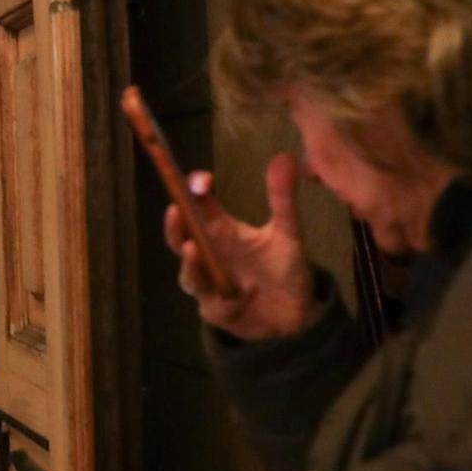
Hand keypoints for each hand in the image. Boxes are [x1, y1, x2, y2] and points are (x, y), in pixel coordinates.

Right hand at [163, 154, 314, 340]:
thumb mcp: (287, 232)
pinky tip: (233, 296)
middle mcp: (208, 255)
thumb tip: (284, 157)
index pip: (195, 204)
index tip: (203, 180)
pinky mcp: (217, 311)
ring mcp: (209, 284)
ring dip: (190, 263)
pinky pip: (213, 304)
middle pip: (178, 237)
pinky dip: (221, 299)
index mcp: (220, 230)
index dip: (192, 190)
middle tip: (176, 209)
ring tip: (194, 248)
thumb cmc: (284, 269)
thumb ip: (282, 198)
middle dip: (174, 225)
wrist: (297, 313)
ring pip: (189, 274)